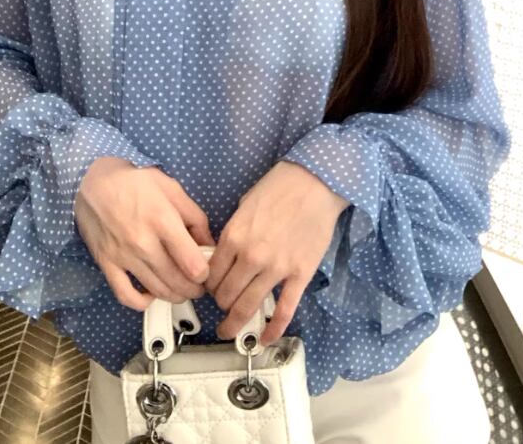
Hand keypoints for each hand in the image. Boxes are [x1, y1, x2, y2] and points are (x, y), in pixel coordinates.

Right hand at [74, 157, 215, 311]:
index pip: (192, 265)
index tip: (206, 270)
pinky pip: (125, 295)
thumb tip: (209, 245)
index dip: (205, 273)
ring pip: (156, 291)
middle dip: (194, 289)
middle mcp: (144, 243)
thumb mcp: (173, 189)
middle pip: (177, 282)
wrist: (92, 179)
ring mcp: (123, 256)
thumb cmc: (136, 180)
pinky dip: (142, 302)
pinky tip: (151, 295)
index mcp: (164, 221)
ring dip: (175, 296)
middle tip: (198, 285)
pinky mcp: (106, 263)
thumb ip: (195, 218)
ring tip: (181, 289)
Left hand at [204, 160, 349, 345]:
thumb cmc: (279, 188)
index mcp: (234, 237)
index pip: (210, 274)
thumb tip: (224, 254)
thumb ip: (233, 233)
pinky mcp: (300, 275)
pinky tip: (265, 338)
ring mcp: (276, 268)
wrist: (315, 183)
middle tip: (222, 306)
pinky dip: (273, 329)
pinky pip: (284, 310)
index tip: (210, 289)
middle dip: (220, 303)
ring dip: (235, 322)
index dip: (207, 285)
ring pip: (248, 306)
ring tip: (230, 330)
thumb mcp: (244, 206)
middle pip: (225, 294)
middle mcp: (251, 256)